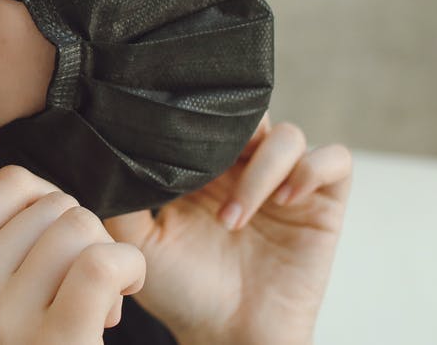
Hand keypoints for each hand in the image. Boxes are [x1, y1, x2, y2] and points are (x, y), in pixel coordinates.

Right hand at [0, 165, 146, 344]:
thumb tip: (56, 200)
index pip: (10, 185)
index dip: (53, 203)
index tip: (59, 243)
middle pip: (55, 207)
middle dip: (82, 238)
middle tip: (80, 288)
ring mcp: (3, 317)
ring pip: (81, 230)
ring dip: (109, 257)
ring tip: (100, 301)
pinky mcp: (56, 343)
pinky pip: (101, 264)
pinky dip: (127, 270)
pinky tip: (123, 295)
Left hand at [104, 112, 352, 344]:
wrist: (225, 337)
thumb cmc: (182, 293)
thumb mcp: (138, 241)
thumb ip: (122, 197)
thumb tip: (103, 153)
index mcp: (204, 170)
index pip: (209, 119)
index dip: (199, 120)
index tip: (180, 138)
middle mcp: (245, 170)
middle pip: (250, 114)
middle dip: (233, 135)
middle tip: (211, 172)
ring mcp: (285, 186)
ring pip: (287, 135)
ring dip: (261, 170)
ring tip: (235, 218)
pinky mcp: (322, 206)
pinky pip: (334, 160)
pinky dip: (311, 168)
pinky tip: (285, 199)